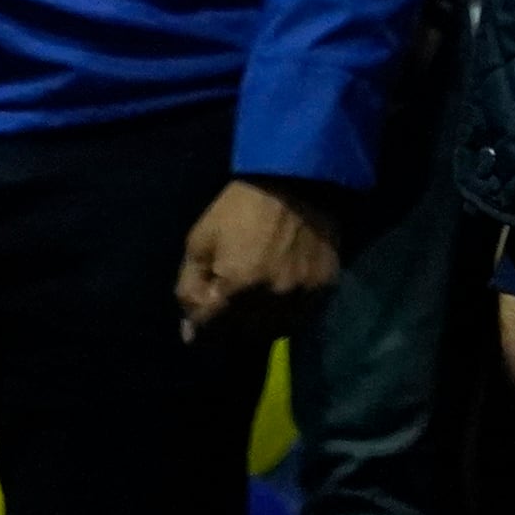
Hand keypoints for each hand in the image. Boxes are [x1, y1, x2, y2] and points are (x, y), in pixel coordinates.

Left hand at [177, 179, 345, 342]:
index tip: (203, 309)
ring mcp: (302, 295)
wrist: (294, 179)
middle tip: (228, 304)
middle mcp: (272, 299)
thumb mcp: (200, 241)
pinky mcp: (324, 288)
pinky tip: (279, 293)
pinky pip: (301, 316)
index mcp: (237, 287)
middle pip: (242, 335)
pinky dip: (286, 313)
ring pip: (273, 331)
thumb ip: (189, 289)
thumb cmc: (240, 207)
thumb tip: (190, 333)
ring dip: (258, 324)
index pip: (211, 329)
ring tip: (254, 302)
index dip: (201, 320)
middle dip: (228, 325)